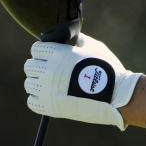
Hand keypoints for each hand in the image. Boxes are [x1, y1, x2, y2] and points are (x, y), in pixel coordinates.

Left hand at [23, 34, 141, 129]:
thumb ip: (78, 41)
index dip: (44, 51)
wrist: (116, 95)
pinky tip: (51, 96)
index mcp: (58, 53)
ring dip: (38, 83)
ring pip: (29, 83)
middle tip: (51, 71)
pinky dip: (39, 98)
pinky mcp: (48, 107)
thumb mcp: (95, 47)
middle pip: (29, 66)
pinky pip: (32, 101)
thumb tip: (72, 38)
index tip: (50, 56)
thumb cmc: (108, 68)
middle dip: (39, 66)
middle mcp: (48, 70)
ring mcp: (46, 89)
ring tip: (52, 85)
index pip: (36, 49)